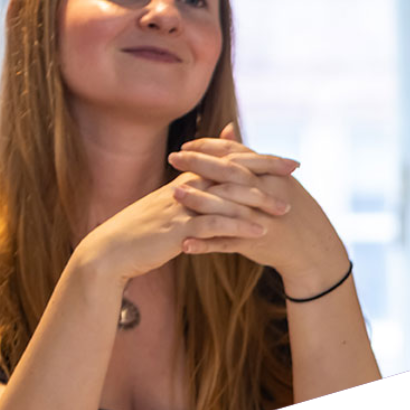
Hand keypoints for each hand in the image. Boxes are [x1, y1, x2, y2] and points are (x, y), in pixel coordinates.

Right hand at [77, 163, 281, 289]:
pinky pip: (213, 226)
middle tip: (295, 172)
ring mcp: (182, 208)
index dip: (261, 159)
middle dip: (266, 171)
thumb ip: (197, 182)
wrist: (113, 249)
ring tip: (284, 208)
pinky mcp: (178, 230)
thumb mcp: (172, 201)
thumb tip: (209, 176)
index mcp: (189, 177)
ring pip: (225, 198)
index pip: (230, 161)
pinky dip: (237, 227)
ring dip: (257, 202)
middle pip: (232, 172)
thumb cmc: (146, 227)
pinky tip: (259, 233)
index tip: (290, 161)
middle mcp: (187, 186)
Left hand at [167, 124, 346, 286]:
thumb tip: (226, 125)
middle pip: (229, 173)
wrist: (313, 248)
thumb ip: (246, 154)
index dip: (209, 147)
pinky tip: (184, 244)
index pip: (236, 153)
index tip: (185, 145)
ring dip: (198, 200)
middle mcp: (266, 192)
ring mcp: (260, 217)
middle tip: (172, 158)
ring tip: (173, 194)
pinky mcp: (255, 242)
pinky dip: (205, 244)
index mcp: (270, 174)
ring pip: (226, 206)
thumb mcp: (274, 177)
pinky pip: (226, 242)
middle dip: (199, 164)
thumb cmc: (287, 207)